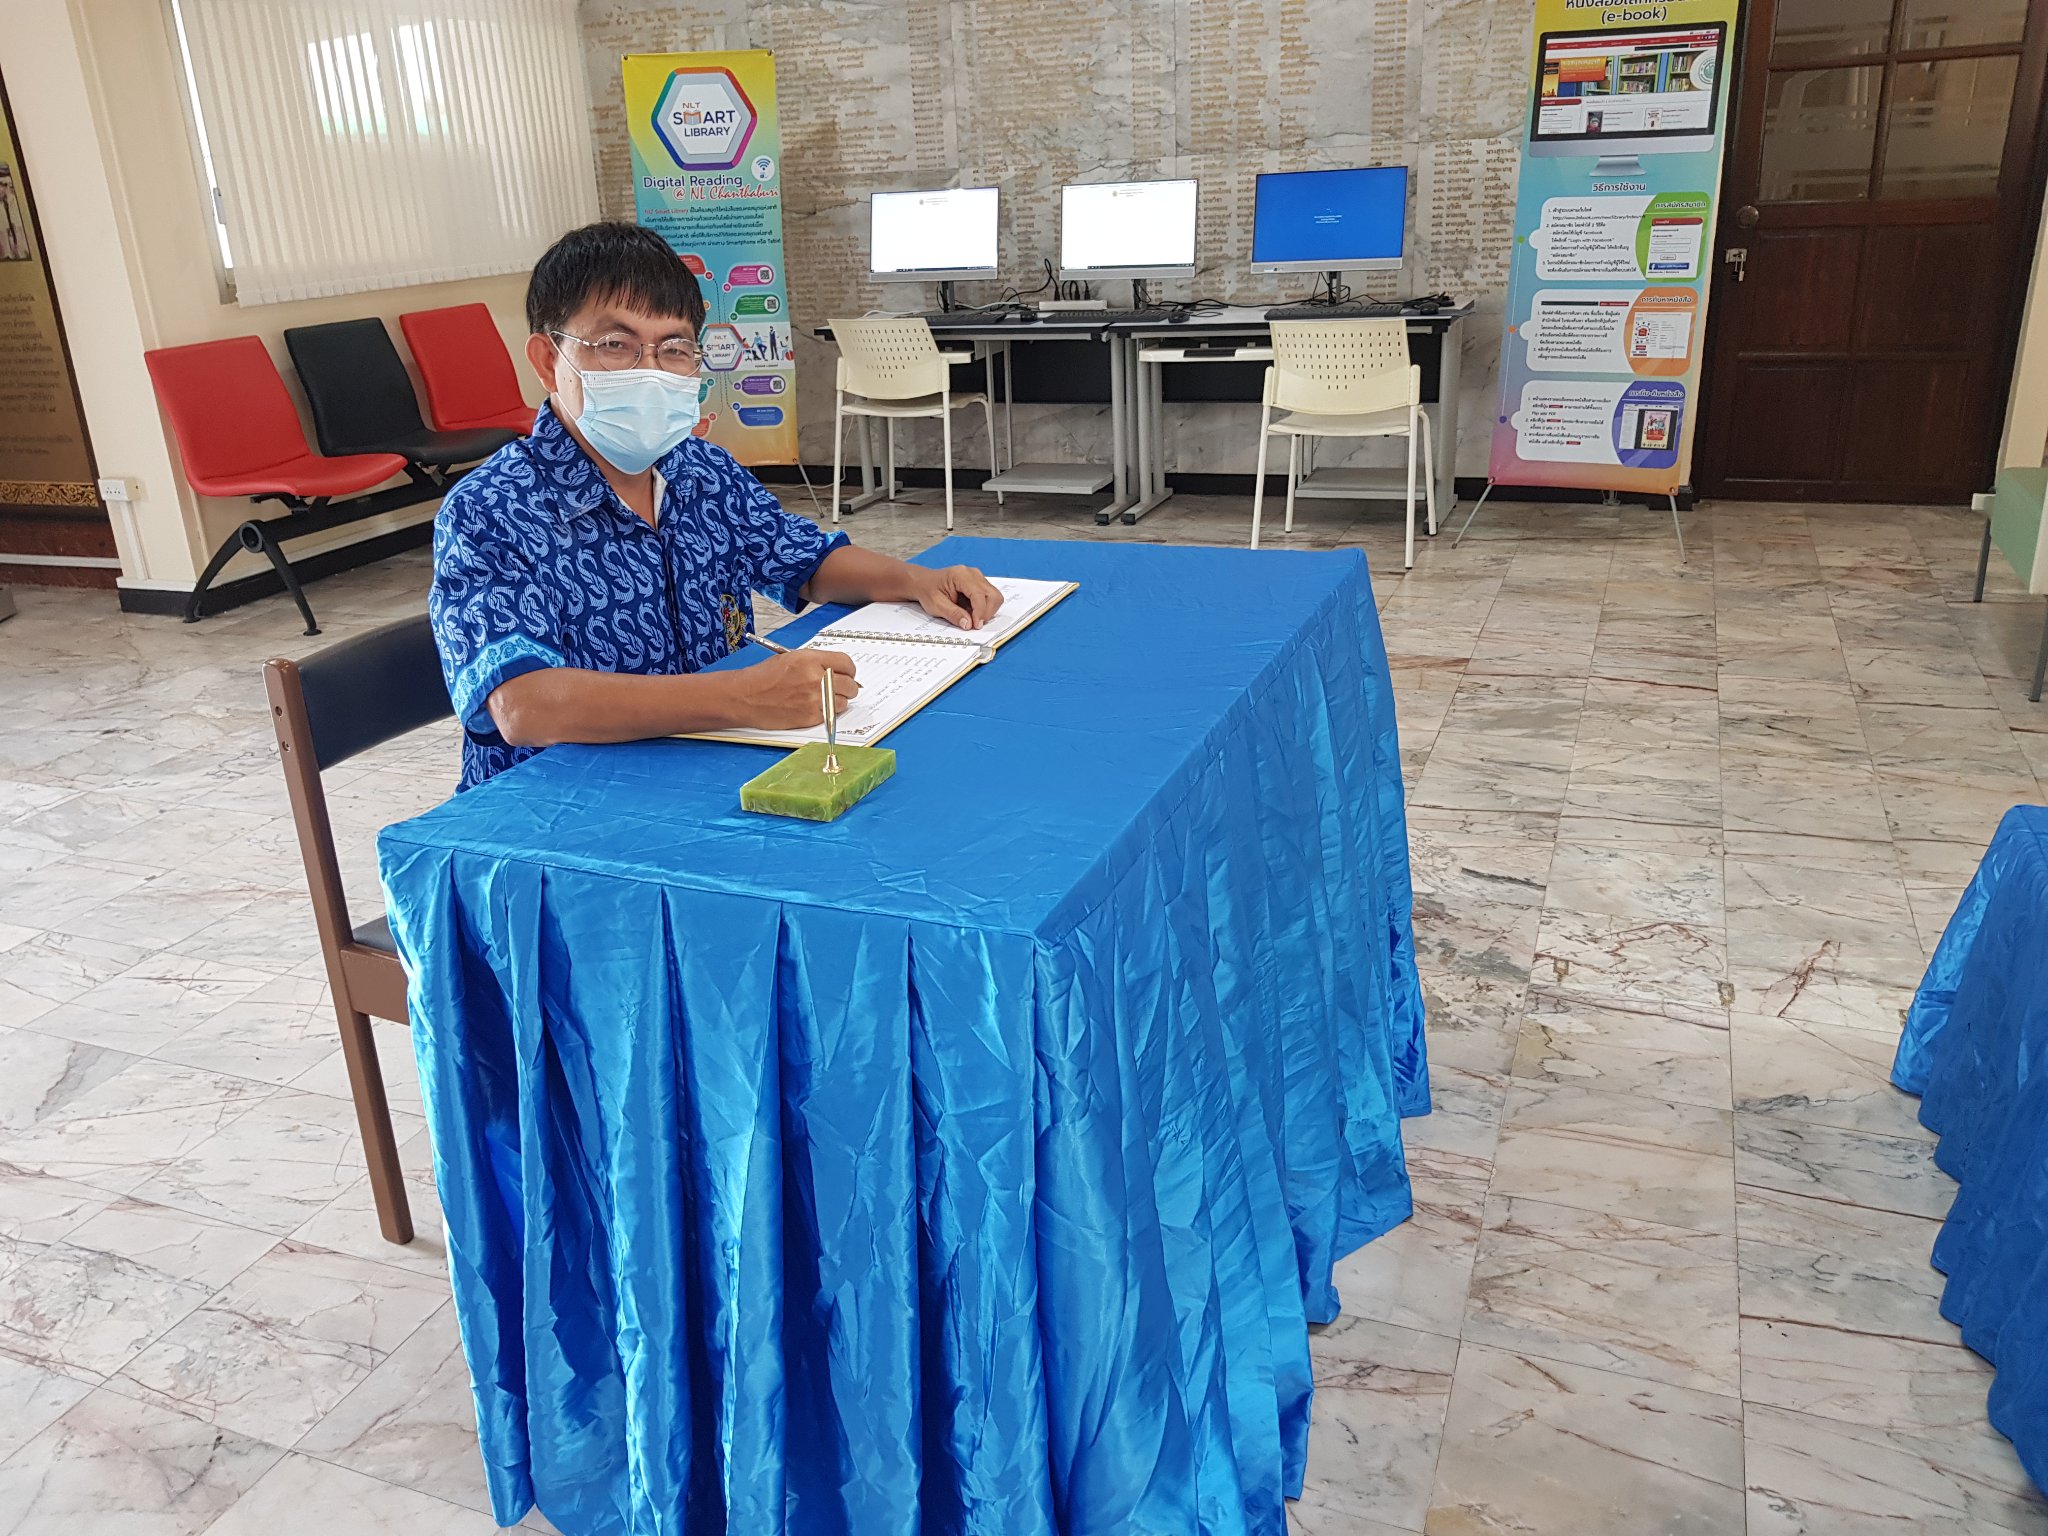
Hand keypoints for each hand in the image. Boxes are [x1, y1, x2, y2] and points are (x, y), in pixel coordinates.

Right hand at [739, 648, 859, 728]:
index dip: (849, 670)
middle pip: (850, 684)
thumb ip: (816, 662)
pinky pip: (831, 715)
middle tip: (840, 688)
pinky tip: (812, 707)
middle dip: (847, 686)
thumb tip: (837, 671)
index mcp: (810, 659)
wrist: (745, 697)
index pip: (846, 662)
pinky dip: (826, 713)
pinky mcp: (811, 716)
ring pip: (843, 702)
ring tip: (822, 698)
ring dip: (837, 701)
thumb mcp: (791, 658)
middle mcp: (815, 678)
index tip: (847, 674)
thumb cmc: (763, 677)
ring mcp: (814, 699)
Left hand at [915, 565, 1003, 630]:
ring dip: (987, 611)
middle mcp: (973, 574)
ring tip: (973, 618)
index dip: (980, 612)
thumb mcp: (936, 605)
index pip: (979, 594)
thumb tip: (969, 624)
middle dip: (987, 612)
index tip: (976, 625)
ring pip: (995, 597)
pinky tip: (972, 612)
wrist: (924, 582)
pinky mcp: (979, 584)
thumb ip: (953, 614)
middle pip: (993, 595)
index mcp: (961, 575)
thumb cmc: (928, 590)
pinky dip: (984, 608)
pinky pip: (990, 597)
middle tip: (975, 624)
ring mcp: (978, 578)